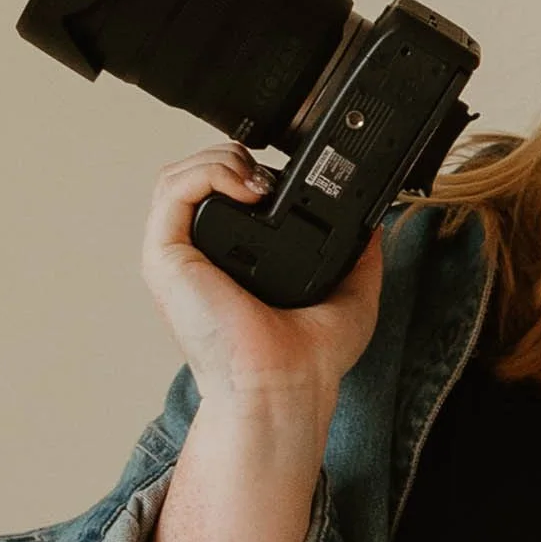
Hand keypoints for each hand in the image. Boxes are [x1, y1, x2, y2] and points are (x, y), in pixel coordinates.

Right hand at [142, 144, 385, 417]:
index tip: (282, 177)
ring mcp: (178, 259)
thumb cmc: (310, 361)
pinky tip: (246, 187)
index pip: (221, 197)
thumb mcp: (351, 294)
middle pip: (194, 178)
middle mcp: (199, 260)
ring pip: (176, 177)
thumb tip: (374, 225)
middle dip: (232, 157)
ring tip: (256, 178)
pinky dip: (207, 172)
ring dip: (218, 159)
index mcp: (230, 265)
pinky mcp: (165, 259)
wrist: (289, 384)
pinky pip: (171, 191)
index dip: (247, 171)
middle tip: (269, 174)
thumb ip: (360, 257)